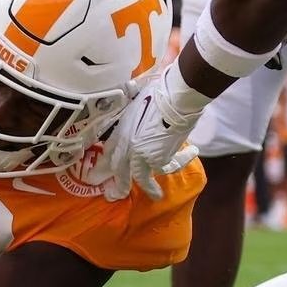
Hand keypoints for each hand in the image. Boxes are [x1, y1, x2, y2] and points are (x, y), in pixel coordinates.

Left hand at [96, 69, 205, 200]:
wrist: (175, 96)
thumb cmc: (156, 89)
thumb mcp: (135, 97)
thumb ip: (130, 107)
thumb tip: (127, 95)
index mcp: (119, 131)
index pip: (107, 153)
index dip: (102, 166)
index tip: (97, 175)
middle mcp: (127, 146)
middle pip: (118, 172)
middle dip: (115, 187)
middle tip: (111, 196)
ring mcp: (142, 155)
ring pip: (139, 178)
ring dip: (147, 188)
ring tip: (154, 195)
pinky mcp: (159, 158)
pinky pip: (166, 168)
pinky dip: (179, 163)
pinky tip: (189, 158)